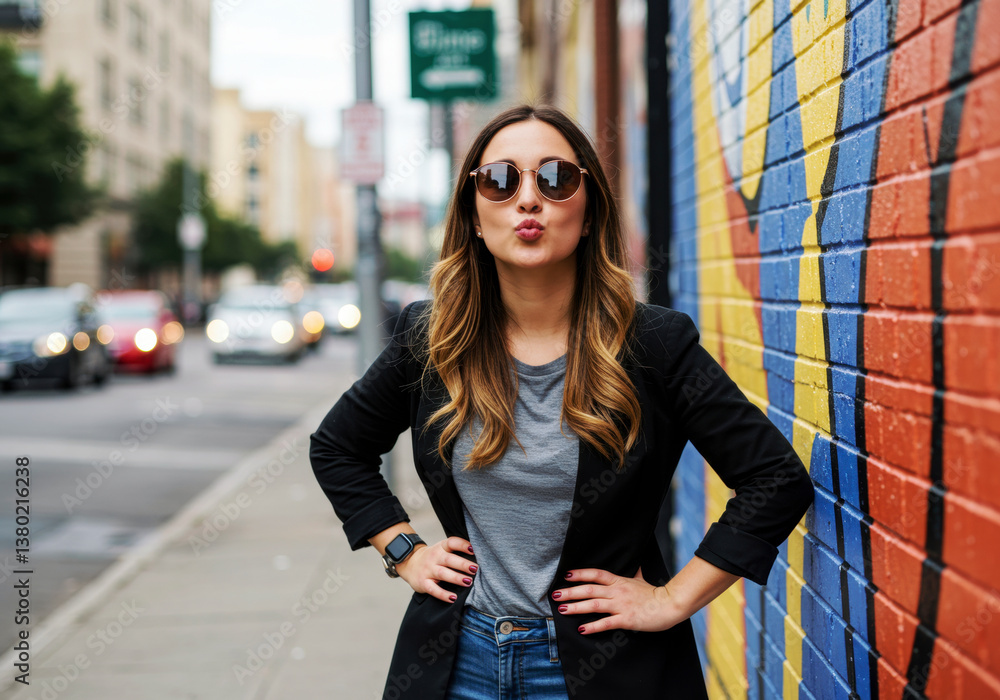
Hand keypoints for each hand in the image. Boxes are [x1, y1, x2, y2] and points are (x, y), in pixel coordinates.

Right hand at [395, 536, 477, 603]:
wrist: (409, 563)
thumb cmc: (433, 557)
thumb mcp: (441, 549)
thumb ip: (456, 551)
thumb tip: (479, 556)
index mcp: (440, 547)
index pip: (451, 542)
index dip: (462, 545)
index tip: (473, 549)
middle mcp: (434, 557)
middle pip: (449, 559)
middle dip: (463, 564)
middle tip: (475, 569)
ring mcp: (428, 570)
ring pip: (443, 574)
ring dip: (456, 578)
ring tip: (468, 582)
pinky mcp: (423, 583)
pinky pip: (434, 589)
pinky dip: (443, 594)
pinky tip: (453, 598)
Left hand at [552, 567, 685, 634]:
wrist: (670, 605)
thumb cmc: (656, 593)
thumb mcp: (643, 579)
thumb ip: (637, 573)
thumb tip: (638, 565)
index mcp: (620, 581)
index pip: (596, 574)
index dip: (581, 574)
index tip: (566, 575)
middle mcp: (617, 591)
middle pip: (589, 589)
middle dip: (570, 592)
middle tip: (555, 595)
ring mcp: (621, 605)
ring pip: (594, 604)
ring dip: (576, 607)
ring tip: (562, 610)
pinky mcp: (626, 619)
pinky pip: (606, 622)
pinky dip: (593, 626)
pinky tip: (582, 628)